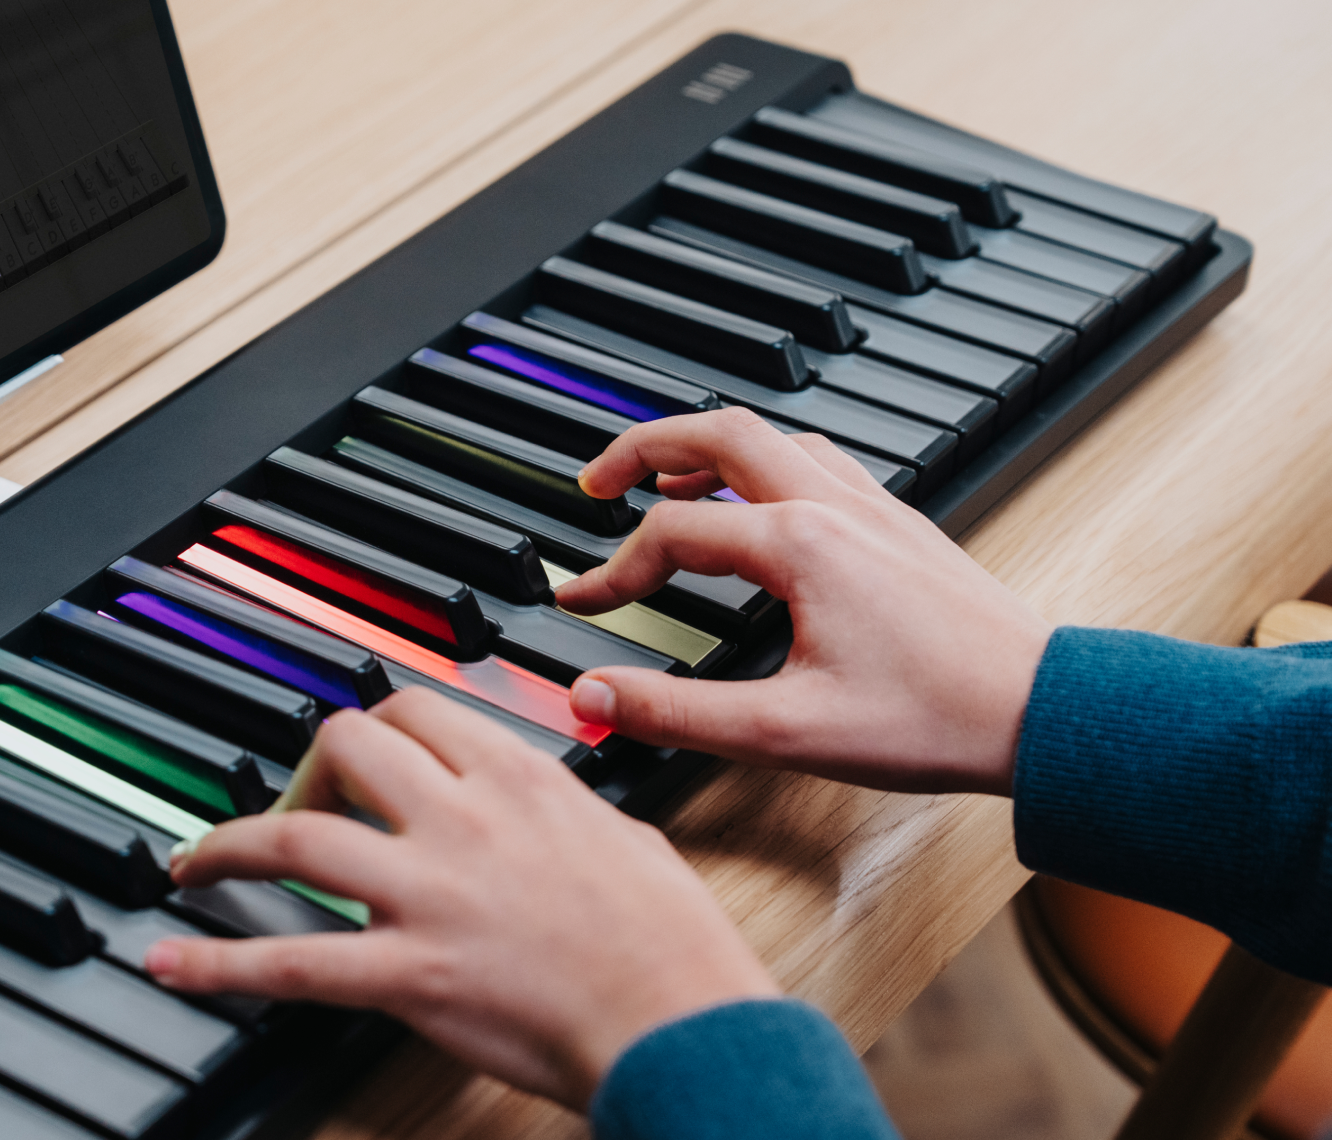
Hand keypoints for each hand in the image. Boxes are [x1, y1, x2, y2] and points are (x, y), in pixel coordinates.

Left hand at [143, 689, 778, 1107]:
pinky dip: (219, 965)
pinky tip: (173, 963)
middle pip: (346, 745)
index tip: (357, 757)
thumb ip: (565, 810)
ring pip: (297, 838)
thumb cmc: (673, 947)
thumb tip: (547, 806)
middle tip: (295, 810)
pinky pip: (292, 962)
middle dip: (306, 772)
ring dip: (228, 846)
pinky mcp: (410, 973)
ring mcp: (430, 893)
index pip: (415, 709)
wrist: (683, 1025)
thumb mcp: (627, 837)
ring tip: (193, 865)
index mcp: (521, 778)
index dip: (372, 731)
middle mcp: (465, 819)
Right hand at [558, 408, 1050, 795]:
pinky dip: (766, 464)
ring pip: (775, 438)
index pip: (674, 534)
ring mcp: (875, 509)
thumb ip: (676, 712)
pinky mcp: (901, 527)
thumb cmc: (935, 718)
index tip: (582, 602)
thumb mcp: (785, 731)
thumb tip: (595, 697)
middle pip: (721, 432)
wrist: (1042, 712)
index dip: (613, 571)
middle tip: (598, 479)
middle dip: (647, 446)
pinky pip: (819, 462)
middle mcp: (837, 507)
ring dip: (709, 448)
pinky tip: (759, 502)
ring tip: (665, 479)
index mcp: (801, 545)